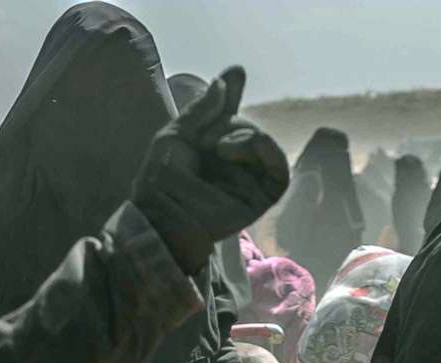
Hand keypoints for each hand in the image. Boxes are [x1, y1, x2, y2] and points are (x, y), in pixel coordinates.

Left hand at [131, 67, 290, 273]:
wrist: (163, 211)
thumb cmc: (161, 178)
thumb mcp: (178, 133)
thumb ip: (205, 108)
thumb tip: (230, 77)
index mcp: (210, 150)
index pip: (229, 118)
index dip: (232, 98)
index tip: (236, 74)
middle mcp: (231, 164)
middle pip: (246, 127)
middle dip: (228, 124)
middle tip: (205, 141)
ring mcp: (247, 180)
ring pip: (264, 143)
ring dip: (244, 135)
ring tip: (219, 148)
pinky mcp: (261, 198)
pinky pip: (278, 170)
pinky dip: (266, 149)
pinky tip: (245, 146)